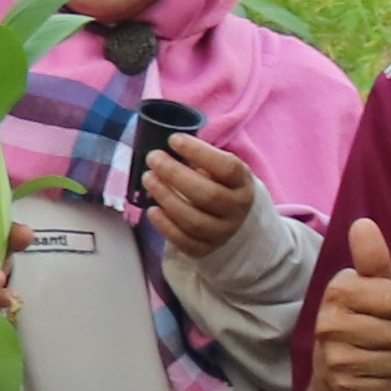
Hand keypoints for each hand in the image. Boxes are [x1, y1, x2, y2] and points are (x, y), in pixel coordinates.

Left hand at [138, 135, 264, 259]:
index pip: (227, 167)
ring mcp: (223, 232)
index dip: (199, 152)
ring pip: (194, 221)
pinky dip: (165, 226)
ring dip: (166, 198)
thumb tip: (169, 149)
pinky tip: (152, 210)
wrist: (238, 223)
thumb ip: (202, 160)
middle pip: (207, 195)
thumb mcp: (221, 170)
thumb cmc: (222, 186)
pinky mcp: (206, 249)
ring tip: (148, 179)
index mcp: (242, 183)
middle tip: (153, 158)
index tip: (174, 140)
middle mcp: (237, 210)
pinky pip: (184, 242)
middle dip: (175, 174)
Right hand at [305, 220, 390, 390]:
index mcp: (335, 292)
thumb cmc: (362, 319)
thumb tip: (364, 223)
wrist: (334, 376)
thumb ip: (371, 258)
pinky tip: (379, 375)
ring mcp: (334, 360)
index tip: (389, 307)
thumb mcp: (368, 286)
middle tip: (386, 333)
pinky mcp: (345, 389)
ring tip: (385, 354)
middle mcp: (328, 325)